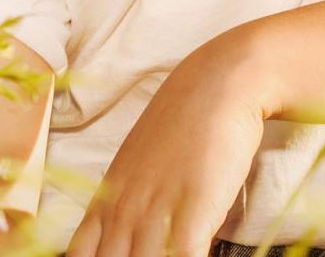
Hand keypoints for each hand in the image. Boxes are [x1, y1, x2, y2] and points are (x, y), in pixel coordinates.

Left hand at [65, 38, 269, 256]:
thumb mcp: (136, 164)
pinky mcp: (195, 213)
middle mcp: (125, 211)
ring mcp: (157, 212)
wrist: (218, 84)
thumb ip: (124, 206)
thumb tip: (125, 240)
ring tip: (173, 256)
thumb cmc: (180, 123)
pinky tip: (198, 256)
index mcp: (106, 202)